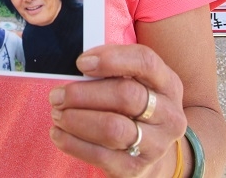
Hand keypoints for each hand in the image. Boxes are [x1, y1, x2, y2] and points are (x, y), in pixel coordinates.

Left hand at [48, 44, 186, 177]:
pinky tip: (58, 133)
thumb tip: (79, 66)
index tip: (81, 63)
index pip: (145, 62)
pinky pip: (100, 155)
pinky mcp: (135, 169)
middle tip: (57, 95)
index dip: (111, 59)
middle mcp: (168, 114)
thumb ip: (112, 70)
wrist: (152, 151)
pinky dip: (72, 143)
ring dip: (76, 119)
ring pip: (112, 128)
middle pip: (126, 96)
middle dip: (83, 94)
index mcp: (168, 84)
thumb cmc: (135, 107)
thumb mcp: (136, 82)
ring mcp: (155, 144)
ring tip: (57, 113)